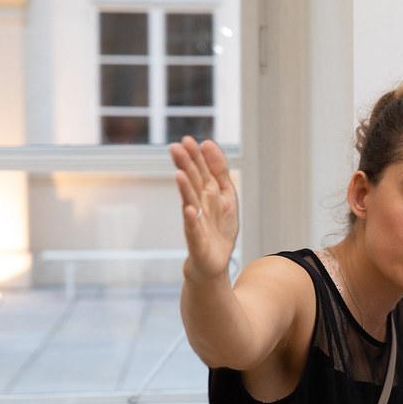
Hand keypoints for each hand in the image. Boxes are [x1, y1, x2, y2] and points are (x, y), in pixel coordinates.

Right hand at [169, 137, 238, 281]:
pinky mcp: (196, 240)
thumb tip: (208, 143)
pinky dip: (192, 219)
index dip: (196, 157)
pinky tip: (190, 210)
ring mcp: (196, 222)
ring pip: (190, 202)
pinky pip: (193, 228)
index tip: (189, 140)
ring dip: (185, 189)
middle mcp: (199, 205)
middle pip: (193, 182)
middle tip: (176, 147)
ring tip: (180, 174)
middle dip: (186, 165)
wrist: (213, 262)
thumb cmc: (218, 228)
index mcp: (207, 193)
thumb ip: (219, 171)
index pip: (201, 171)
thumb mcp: (226, 196)